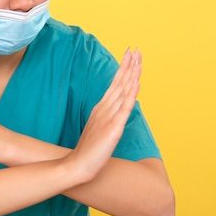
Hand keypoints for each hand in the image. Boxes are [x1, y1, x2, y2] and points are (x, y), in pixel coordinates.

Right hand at [65, 48, 141, 182]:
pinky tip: (136, 83)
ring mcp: (109, 117)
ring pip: (122, 91)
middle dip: (129, 66)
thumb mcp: (97, 128)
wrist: (76, 165)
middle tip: (136, 50)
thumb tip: (114, 109)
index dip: (123, 69)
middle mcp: (105, 109)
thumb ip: (105, 117)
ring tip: (138, 60)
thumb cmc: (87, 150)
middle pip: (119, 83)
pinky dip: (130, 94)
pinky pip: (124, 108)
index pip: (115, 84)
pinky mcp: (113, 128)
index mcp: (102, 108)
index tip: (130, 55)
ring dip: (131, 74)